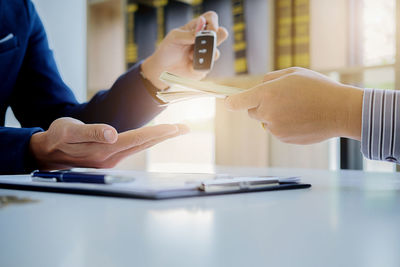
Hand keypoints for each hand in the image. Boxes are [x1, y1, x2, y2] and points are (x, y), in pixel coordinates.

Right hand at [29, 117, 188, 169]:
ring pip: (141, 146)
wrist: (47, 153)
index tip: (175, 128)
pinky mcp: (110, 157)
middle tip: (185, 127)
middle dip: (166, 135)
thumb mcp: (69, 132)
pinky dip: (147, 140)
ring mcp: (112, 159)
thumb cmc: (57, 139)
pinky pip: (134, 147)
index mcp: (105, 150)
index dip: (157, 132)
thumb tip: (112, 134)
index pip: (138, 139)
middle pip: (145, 144)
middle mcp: (112, 157)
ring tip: (175, 130)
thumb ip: (91, 132)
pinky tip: (154, 136)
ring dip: (159, 138)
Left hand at [142, 11, 228, 88]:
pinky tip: (190, 65)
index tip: (210, 30)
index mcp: (196, 28)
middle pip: (221, 34)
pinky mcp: (205, 66)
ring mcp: (206, 54)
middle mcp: (204, 39)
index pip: (211, 18)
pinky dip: (198, 66)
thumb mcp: (174, 38)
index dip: (213, 22)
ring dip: (203, 55)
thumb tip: (202, 26)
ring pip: (216, 53)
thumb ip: (188, 33)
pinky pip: (208, 66)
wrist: (163, 69)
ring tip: (190, 56)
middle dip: (216, 39)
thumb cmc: (168, 50)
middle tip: (204, 44)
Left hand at [225, 67, 363, 143]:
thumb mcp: (292, 73)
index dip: (231, 102)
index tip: (229, 102)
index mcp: (266, 94)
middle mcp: (267, 113)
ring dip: (274, 115)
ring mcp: (275, 128)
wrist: (339, 110)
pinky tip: (300, 118)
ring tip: (296, 108)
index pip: (236, 103)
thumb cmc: (317, 88)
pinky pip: (277, 130)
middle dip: (260, 105)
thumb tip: (258, 88)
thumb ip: (269, 79)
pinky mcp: (284, 139)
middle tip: (280, 98)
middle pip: (251, 112)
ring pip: (265, 122)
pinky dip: (284, 125)